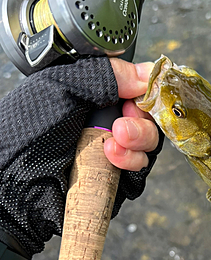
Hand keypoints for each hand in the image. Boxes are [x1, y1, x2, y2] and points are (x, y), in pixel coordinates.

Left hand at [0, 57, 162, 257]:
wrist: (12, 186)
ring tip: (111, 146)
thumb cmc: (25, 134)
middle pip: (147, 119)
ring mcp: (111, 153)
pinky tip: (112, 161)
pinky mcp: (115, 181)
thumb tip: (144, 73)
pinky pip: (140, 174)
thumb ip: (103, 76)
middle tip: (121, 125)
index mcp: (92, 96)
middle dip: (141, 122)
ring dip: (137, 144)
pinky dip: (133, 166)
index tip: (137, 97)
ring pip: (148, 147)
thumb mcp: (60, 90)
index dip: (144, 93)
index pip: (135, 89)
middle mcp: (103, 123)